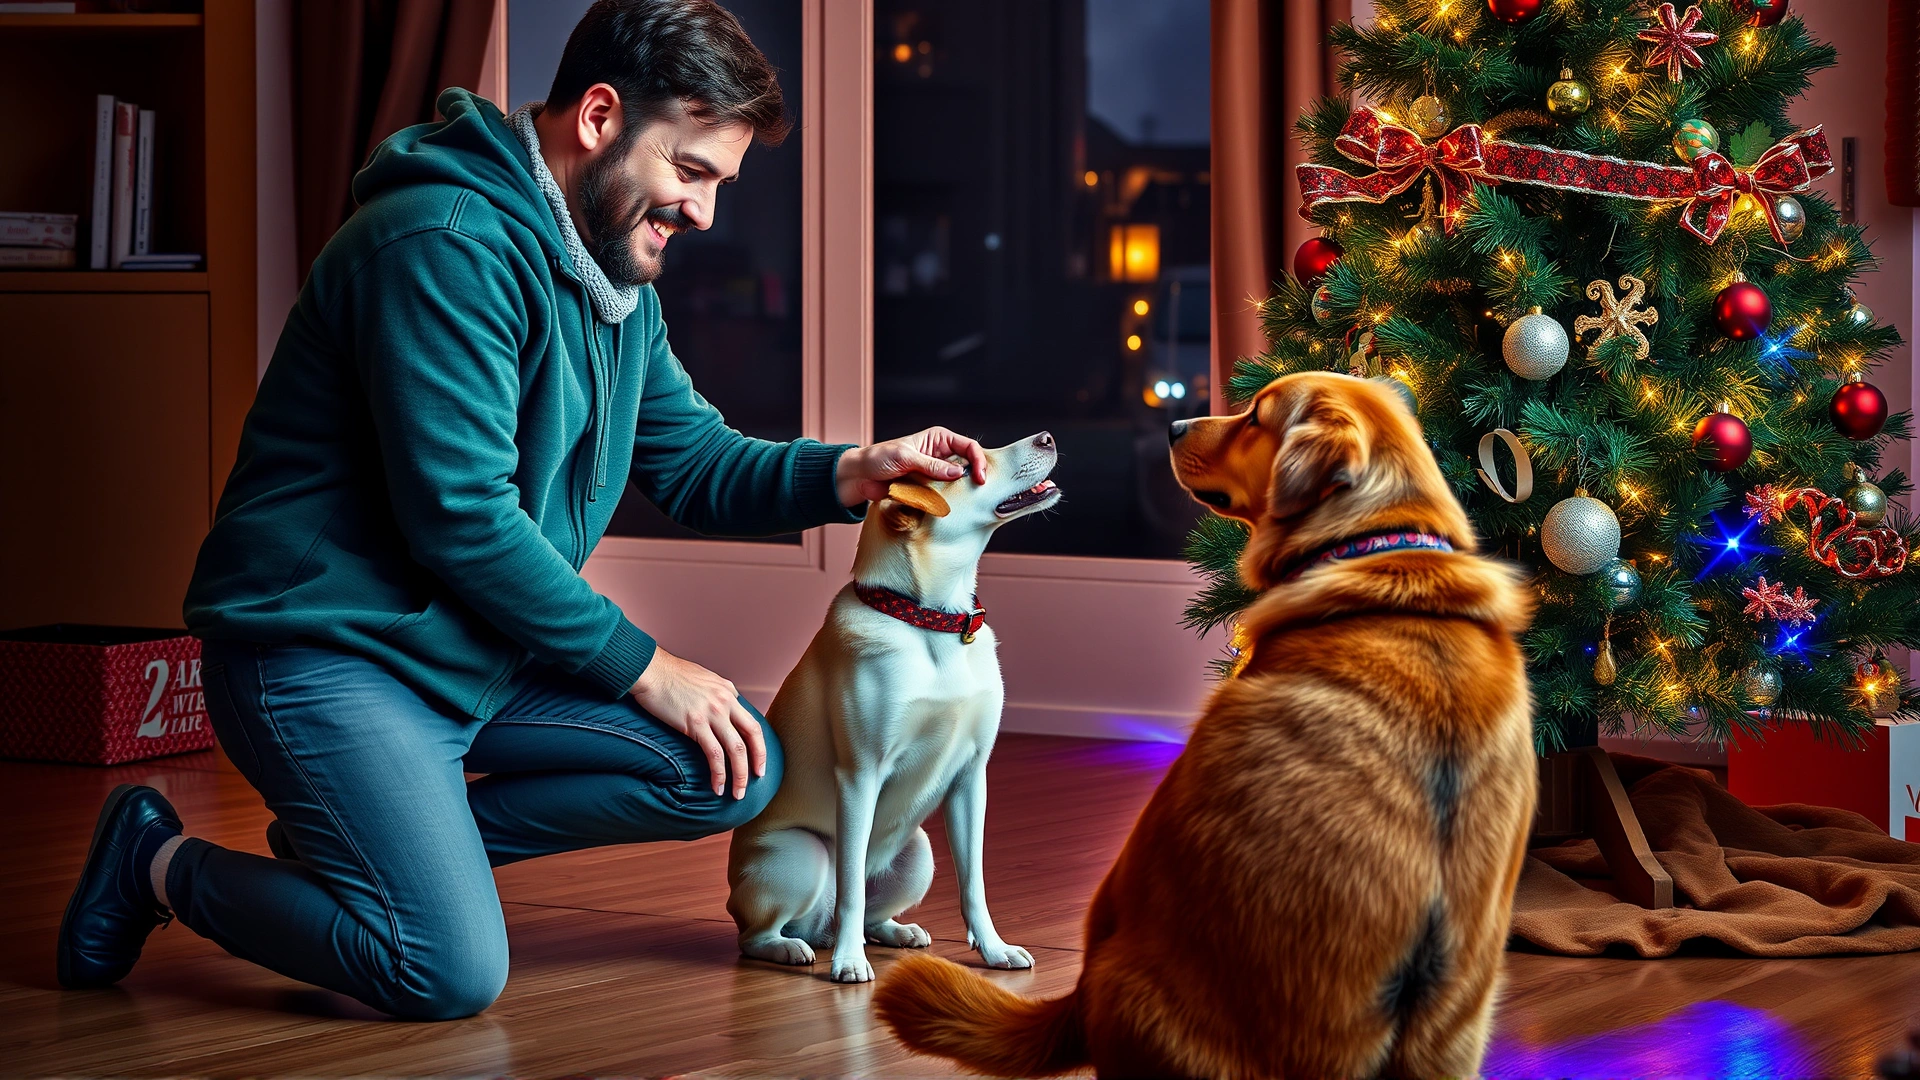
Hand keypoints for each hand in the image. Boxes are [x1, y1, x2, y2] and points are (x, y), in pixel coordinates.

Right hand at [629, 648, 765, 799]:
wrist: (649, 670)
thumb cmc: (669, 675)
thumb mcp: (703, 680)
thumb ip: (716, 695)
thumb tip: (721, 711)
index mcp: (728, 691)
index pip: (750, 721)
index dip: (758, 744)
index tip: (757, 760)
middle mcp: (725, 701)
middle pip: (752, 735)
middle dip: (758, 760)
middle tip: (759, 778)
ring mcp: (712, 712)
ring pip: (736, 749)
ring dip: (740, 775)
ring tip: (738, 793)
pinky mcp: (695, 723)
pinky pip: (714, 754)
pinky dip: (719, 773)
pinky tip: (717, 787)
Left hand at [836, 426, 988, 505]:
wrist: (858, 477)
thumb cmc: (877, 458)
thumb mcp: (905, 458)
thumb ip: (931, 465)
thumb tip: (957, 473)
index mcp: (938, 439)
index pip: (969, 447)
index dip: (979, 461)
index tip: (980, 479)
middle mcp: (940, 455)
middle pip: (968, 466)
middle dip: (974, 478)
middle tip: (979, 493)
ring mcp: (935, 474)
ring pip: (957, 484)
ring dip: (959, 493)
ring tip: (963, 501)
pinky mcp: (928, 490)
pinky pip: (943, 497)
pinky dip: (946, 502)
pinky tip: (946, 507)